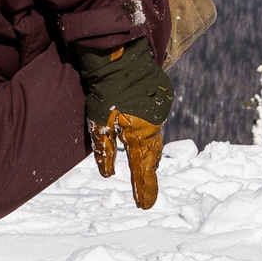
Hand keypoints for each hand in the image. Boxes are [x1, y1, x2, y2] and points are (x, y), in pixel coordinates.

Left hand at [77, 39, 172, 208]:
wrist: (120, 54)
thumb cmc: (105, 89)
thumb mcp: (99, 121)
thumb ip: (104, 149)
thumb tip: (107, 174)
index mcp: (139, 134)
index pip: (142, 169)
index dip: (143, 189)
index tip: (145, 206)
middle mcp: (155, 124)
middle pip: (153, 155)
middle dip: (149, 174)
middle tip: (146, 192)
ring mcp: (161, 109)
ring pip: (157, 137)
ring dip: (151, 153)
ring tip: (149, 167)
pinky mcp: (162, 95)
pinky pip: (157, 120)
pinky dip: (151, 130)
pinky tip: (146, 133)